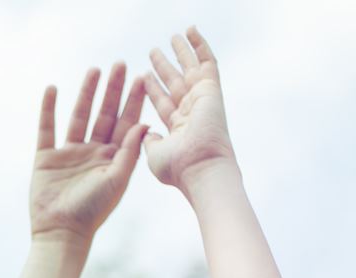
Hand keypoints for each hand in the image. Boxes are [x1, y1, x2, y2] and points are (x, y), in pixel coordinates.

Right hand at [28, 62, 148, 242]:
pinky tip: (53, 90)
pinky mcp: (46, 158)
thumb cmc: (93, 211)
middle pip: (104, 114)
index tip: (141, 78)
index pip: (126, 123)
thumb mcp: (117, 180)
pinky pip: (47, 128)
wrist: (61, 232)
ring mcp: (69, 154)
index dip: (133, 101)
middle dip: (112, 90)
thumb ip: (130, 151)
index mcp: (113, 158)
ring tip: (94, 70)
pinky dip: (49, 109)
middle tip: (120, 64)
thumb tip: (145, 122)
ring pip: (79, 116)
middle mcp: (92, 152)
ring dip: (86, 93)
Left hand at [142, 27, 236, 190]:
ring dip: (181, 52)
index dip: (153, 88)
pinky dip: (200, 45)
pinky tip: (191, 31)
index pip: (163, 102)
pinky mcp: (211, 89)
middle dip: (165, 66)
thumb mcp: (155, 154)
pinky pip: (206, 61)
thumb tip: (146, 133)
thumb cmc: (178, 169)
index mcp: (178, 128)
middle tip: (154, 51)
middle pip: (175, 82)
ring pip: (190, 69)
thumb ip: (149, 141)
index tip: (144, 75)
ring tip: (174, 36)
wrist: (200, 168)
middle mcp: (191, 112)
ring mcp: (202, 99)